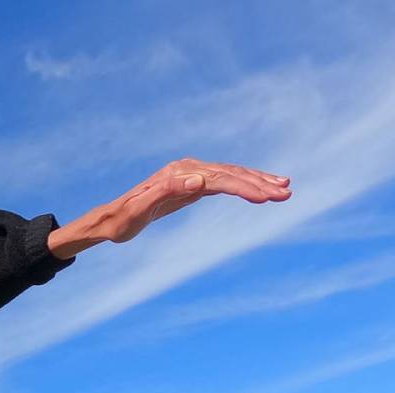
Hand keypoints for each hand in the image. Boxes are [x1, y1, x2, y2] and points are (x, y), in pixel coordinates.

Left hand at [48, 159, 290, 258]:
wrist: (109, 220)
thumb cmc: (121, 221)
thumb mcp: (138, 212)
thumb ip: (165, 193)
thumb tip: (198, 179)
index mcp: (177, 174)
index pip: (219, 178)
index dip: (244, 187)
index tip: (266, 197)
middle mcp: (186, 169)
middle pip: (230, 173)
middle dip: (259, 183)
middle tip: (286, 193)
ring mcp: (190, 174)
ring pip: (230, 175)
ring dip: (258, 181)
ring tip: (285, 189)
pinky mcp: (191, 183)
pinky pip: (223, 182)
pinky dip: (243, 184)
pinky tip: (260, 190)